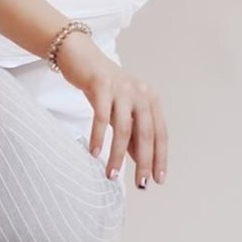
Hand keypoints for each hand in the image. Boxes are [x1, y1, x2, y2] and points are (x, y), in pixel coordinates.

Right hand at [55, 31, 167, 188]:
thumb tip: (138, 160)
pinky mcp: (101, 85)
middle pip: (146, 134)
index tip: (158, 179)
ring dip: (117, 155)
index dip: (160, 157)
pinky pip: (101, 116)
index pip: (160, 134)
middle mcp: (140, 93)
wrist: (81, 57)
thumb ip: (132, 131)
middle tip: (140, 184)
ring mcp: (122, 89)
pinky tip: (94, 153)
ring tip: (111, 175)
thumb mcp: (121, 108)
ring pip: (124, 129)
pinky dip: (98, 137)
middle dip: (143, 162)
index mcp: (150, 99)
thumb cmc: (102, 86)